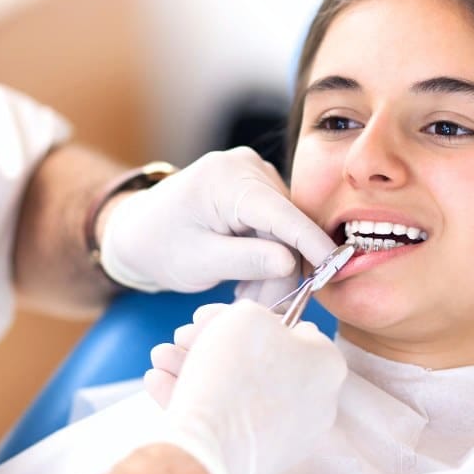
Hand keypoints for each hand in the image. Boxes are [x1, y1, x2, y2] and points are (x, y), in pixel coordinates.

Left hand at [99, 147, 334, 303]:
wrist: (138, 231)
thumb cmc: (159, 246)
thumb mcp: (198, 262)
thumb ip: (246, 260)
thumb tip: (291, 262)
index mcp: (226, 178)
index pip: (281, 212)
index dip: (311, 241)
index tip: (336, 266)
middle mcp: (246, 167)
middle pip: (287, 226)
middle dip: (281, 271)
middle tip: (260, 306)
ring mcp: (254, 175)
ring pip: (287, 231)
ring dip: (273, 269)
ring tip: (244, 294)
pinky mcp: (259, 189)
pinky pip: (279, 228)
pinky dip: (268, 258)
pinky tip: (247, 278)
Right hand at [156, 300, 346, 473]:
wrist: (210, 450)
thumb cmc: (235, 374)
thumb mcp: (246, 315)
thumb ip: (255, 313)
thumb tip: (253, 324)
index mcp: (327, 365)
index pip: (292, 330)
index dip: (248, 317)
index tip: (212, 316)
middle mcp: (316, 402)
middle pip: (259, 362)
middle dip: (212, 344)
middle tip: (183, 336)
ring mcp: (288, 435)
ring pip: (238, 390)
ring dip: (194, 368)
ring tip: (161, 357)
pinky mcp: (258, 460)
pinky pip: (228, 421)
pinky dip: (196, 399)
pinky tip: (159, 382)